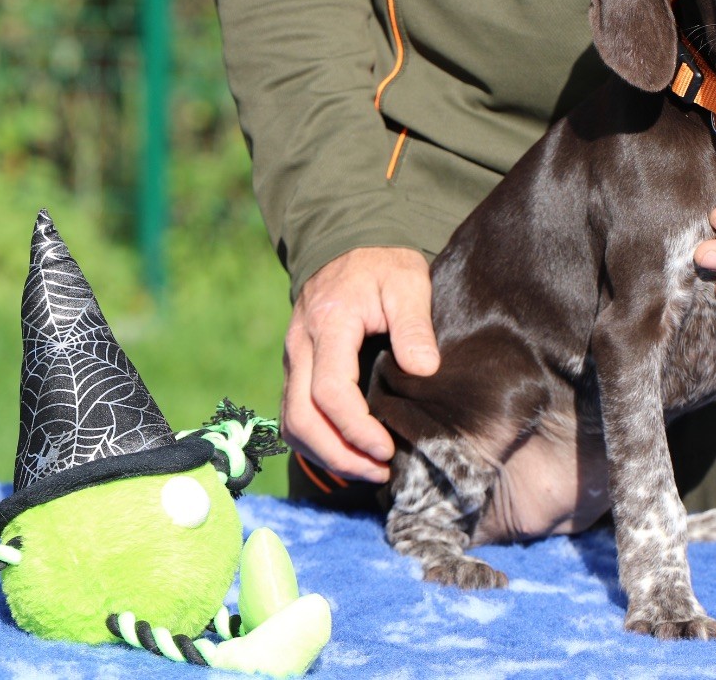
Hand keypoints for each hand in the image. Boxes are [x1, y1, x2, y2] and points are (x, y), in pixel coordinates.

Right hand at [281, 247, 439, 482]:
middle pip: (300, 418)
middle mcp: (301, 345)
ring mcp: (294, 358)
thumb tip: (424, 370)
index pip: (330, 391)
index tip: (388, 448)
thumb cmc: (384, 265)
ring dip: (325, 455)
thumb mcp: (408, 283)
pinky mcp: (297, 368)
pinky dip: (316, 442)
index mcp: (329, 324)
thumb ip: (414, 325)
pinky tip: (349, 451)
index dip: (356, 429)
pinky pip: (293, 415)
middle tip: (380, 471)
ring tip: (369, 469)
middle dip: (338, 455)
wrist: (350, 244)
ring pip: (291, 422)